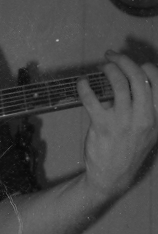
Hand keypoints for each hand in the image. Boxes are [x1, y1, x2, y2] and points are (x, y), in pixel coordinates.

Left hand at [78, 52, 157, 202]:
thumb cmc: (130, 150)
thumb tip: (136, 79)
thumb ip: (148, 107)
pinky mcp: (103, 126)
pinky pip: (92, 99)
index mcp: (157, 115)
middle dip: (123, 60)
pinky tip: (82, 83)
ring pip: (118, 83)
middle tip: (112, 56)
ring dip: (108, 69)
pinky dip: (85, 87)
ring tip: (101, 67)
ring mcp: (123, 121)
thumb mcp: (150, 130)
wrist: (113, 177)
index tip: (132, 64)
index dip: (143, 66)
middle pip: (137, 76)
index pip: (156, 80)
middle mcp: (144, 116)